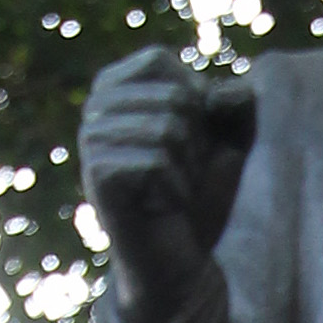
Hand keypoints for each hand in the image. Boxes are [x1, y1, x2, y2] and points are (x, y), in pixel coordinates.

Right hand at [78, 50, 257, 322]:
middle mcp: (95, 109)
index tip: (192, 137)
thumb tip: (232, 88)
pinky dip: (176, 190)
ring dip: (188, 168)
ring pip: (167, 129)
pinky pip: (155, 162)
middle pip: (171, 97)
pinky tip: (164, 208)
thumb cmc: (201, 198)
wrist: (181, 262)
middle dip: (195, 141)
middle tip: (183, 174)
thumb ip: (231, 102)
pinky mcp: (97, 176)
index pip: (158, 60)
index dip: (193, 97)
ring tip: (174, 190)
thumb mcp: (225, 141)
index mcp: (115, 88)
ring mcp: (91, 143)